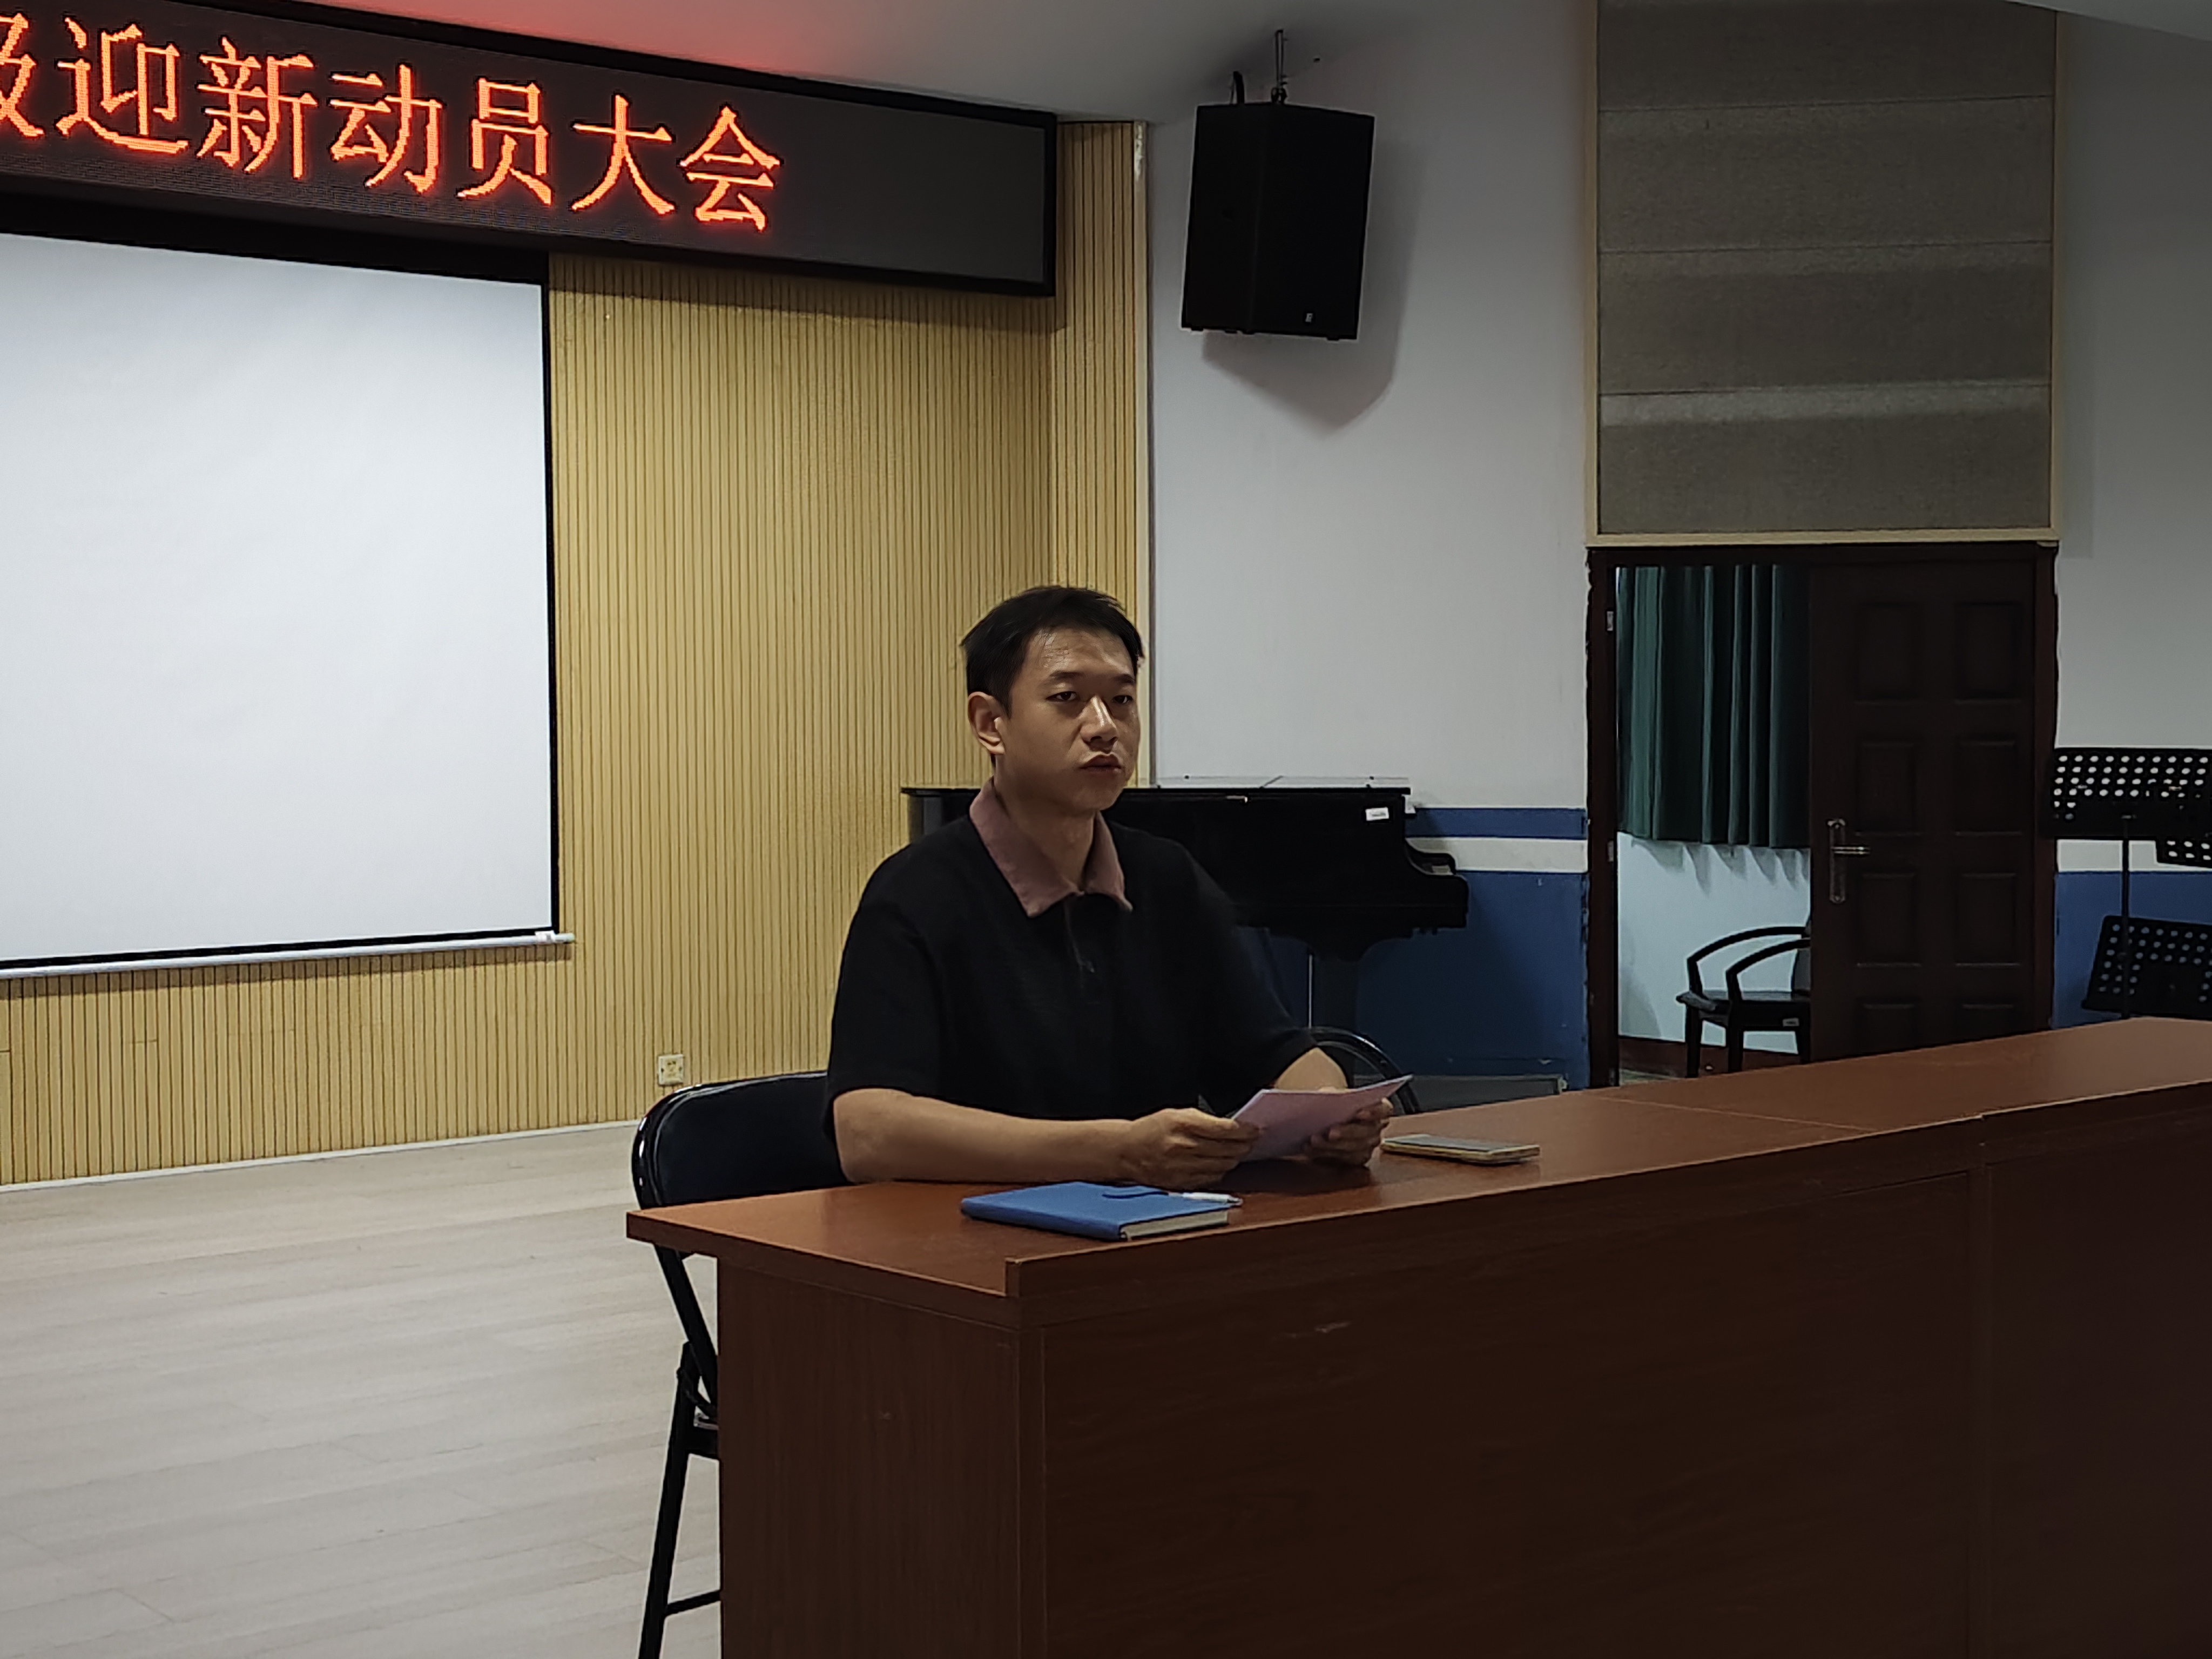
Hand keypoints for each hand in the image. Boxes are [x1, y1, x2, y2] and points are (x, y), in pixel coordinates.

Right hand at [1116, 1107, 1258, 1188]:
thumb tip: (1232, 1127)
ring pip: (1224, 1166)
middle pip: (1229, 1150)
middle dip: (1244, 1145)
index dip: (1245, 1131)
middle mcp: (1184, 1147)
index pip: (1226, 1130)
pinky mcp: (1182, 1183)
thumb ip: (1203, 1120)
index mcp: (1183, 1124)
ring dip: (1235, 1159)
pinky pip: (1212, 1179)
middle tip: (1251, 1140)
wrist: (1126, 1151)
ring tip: (1238, 1151)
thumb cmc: (1151, 1129)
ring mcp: (1183, 1167)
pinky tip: (1221, 1163)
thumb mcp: (1176, 1113)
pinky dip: (1221, 1171)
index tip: (1254, 1129)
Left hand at [1304, 1100, 1391, 1168]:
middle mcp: (1377, 1129)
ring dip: (1333, 1147)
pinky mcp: (1356, 1159)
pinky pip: (1343, 1161)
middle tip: (1330, 1132)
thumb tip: (1324, 1100)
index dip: (1373, 1112)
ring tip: (1314, 1141)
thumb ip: (1335, 1097)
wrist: (1329, 1116)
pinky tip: (1310, 1150)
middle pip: (1367, 1133)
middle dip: (1347, 1133)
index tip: (1359, 1113)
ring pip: (1355, 1150)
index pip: (1383, 1110)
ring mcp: (1368, 1146)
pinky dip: (1325, 1155)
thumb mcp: (1334, 1094)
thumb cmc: (1335, 1103)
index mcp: (1380, 1109)